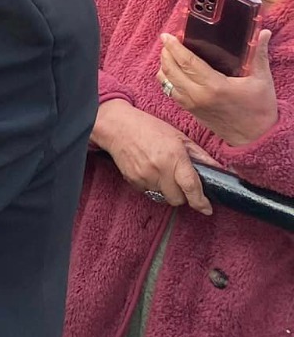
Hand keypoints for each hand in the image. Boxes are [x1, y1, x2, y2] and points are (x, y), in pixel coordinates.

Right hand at [91, 99, 219, 213]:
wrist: (117, 127)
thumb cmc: (149, 128)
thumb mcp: (179, 136)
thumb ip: (200, 155)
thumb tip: (219, 168)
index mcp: (174, 157)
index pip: (191, 187)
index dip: (200, 202)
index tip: (207, 209)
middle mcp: (160, 170)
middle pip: (177, 199)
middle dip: (182, 195)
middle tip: (179, 182)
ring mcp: (144, 177)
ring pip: (162, 197)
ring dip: (166, 190)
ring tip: (161, 172)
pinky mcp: (133, 181)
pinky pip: (148, 192)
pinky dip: (152, 186)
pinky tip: (149, 171)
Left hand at [159, 30, 279, 146]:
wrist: (255, 137)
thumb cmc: (260, 108)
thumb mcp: (262, 80)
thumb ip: (258, 54)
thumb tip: (262, 32)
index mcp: (214, 86)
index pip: (187, 62)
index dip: (175, 47)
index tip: (167, 35)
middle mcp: (198, 95)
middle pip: (172, 70)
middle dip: (166, 53)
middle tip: (166, 41)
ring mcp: (191, 104)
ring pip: (167, 82)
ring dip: (163, 66)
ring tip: (166, 53)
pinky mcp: (190, 111)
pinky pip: (170, 92)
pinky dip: (166, 80)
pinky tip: (168, 71)